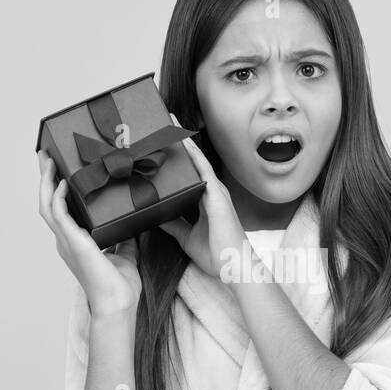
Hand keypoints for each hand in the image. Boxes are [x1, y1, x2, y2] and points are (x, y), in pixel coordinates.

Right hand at [37, 150, 140, 315]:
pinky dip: (59, 197)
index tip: (60, 170)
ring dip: (46, 182)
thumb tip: (134, 222)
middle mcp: (66, 240)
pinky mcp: (74, 243)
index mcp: (75, 242)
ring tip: (48, 161)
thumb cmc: (120, 286)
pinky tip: (64, 183)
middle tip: (45, 156)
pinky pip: (59, 215)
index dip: (57, 189)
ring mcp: (66, 241)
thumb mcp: (124, 254)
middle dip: (45, 178)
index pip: (60, 210)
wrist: (118, 303)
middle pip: (48, 202)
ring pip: (47, 205)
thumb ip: (125, 239)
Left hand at [157, 113, 245, 278]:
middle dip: (177, 140)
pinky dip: (192, 154)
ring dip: (183, 139)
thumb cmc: (217, 255)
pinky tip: (182, 140)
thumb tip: (155, 216)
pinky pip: (202, 169)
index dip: (177, 154)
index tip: (162, 139)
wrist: (235, 268)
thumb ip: (173, 225)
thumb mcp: (186, 237)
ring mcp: (215, 191)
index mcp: (204, 199)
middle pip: (191, 159)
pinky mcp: (217, 196)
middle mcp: (210, 190)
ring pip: (196, 159)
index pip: (188, 171)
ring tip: (166, 121)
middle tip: (159, 121)